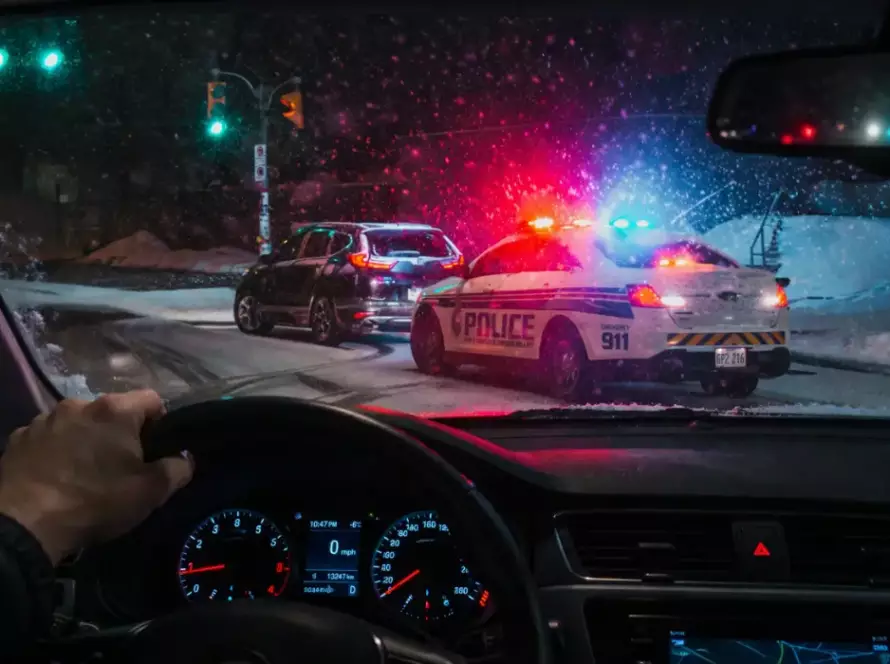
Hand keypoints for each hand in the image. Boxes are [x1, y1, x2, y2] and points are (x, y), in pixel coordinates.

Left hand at [0, 390, 192, 564]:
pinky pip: (48, 437)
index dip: (161, 424)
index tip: (155, 452)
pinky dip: (56, 450)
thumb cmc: (94, 502)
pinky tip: (55, 477)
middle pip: (112, 411)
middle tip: (121, 468)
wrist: (22, 526)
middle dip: (120, 433)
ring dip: (86, 440)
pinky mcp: (17, 438)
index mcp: (115, 410)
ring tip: (83, 473)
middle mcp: (78, 404)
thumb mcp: (150, 493)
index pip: (153, 400)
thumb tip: (184, 458)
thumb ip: (177, 469)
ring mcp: (44, 419)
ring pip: (78, 423)